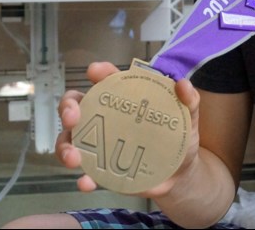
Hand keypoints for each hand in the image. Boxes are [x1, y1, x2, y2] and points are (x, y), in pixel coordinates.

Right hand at [55, 61, 202, 195]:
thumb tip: (183, 85)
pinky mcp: (102, 170)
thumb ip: (190, 101)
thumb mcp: (188, 119)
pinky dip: (82, 178)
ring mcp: (100, 145)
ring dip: (65, 146)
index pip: (107, 80)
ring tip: (74, 157)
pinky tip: (86, 183)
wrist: (181, 176)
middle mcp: (106, 119)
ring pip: (70, 140)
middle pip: (76, 106)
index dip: (98, 73)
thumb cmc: (179, 139)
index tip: (95, 71)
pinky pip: (85, 173)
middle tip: (72, 117)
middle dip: (67, 108)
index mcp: (125, 100)